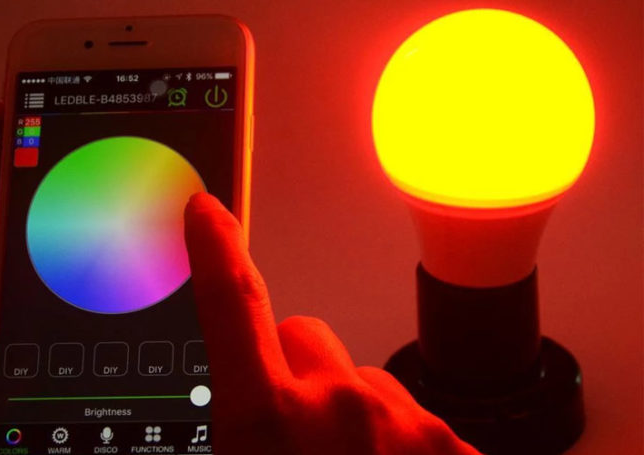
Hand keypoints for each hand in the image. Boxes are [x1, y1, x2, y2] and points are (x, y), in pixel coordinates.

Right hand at [184, 193, 480, 454]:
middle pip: (306, 337)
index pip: (232, 306)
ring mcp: (408, 427)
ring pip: (364, 382)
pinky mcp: (456, 446)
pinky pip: (414, 417)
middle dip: (296, 371)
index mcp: (269, 423)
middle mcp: (342, 411)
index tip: (209, 213)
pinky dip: (399, 442)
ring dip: (351, 415)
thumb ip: (242, 426)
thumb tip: (242, 407)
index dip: (217, 251)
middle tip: (295, 436)